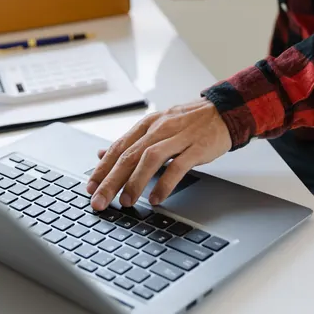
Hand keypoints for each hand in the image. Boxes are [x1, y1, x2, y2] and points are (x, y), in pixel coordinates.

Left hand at [87, 99, 231, 210]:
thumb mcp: (156, 127)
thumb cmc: (188, 122)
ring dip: (135, 182)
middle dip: (111, 180)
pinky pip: (178, 166)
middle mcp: (159, 129)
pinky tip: (156, 198)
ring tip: (125, 202)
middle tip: (99, 201)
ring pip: (149, 159)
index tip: (90, 187)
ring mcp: (178, 137)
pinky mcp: (197, 147)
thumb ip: (130, 142)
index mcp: (147, 125)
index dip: (102, 168)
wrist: (224, 111)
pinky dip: (165, 184)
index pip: (118, 147)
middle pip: (129, 155)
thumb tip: (101, 154)